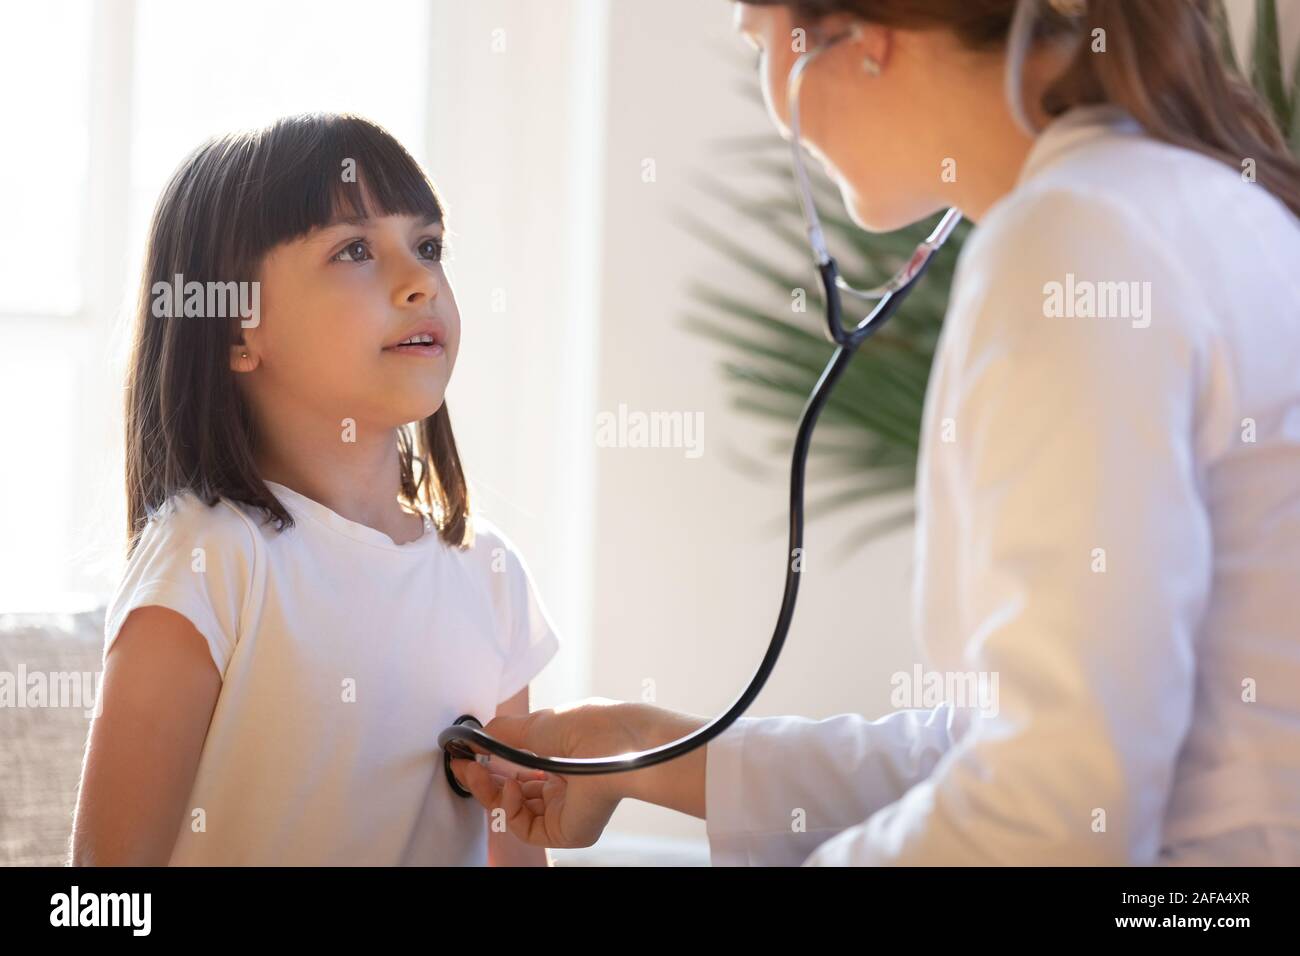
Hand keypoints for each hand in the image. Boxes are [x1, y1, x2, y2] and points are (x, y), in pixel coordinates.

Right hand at [449, 697, 643, 847]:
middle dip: (484, 779)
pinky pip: (525, 827)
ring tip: (478, 771)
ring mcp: (565, 810)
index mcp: (562, 760)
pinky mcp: (566, 831)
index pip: (519, 770)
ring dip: (491, 791)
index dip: (490, 764)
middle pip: (513, 792)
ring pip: (515, 811)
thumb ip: (502, 733)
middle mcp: (564, 786)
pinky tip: (511, 786)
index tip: (465, 755)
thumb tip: (475, 736)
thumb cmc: (590, 727)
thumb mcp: (537, 724)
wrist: (618, 744)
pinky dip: (509, 808)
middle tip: (463, 766)